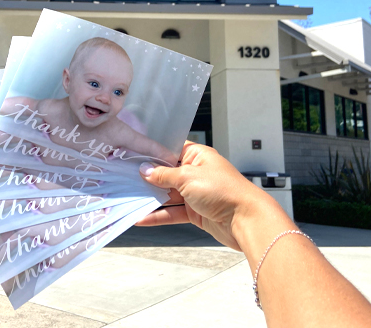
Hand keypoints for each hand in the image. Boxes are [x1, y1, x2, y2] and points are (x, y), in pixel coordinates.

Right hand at [137, 142, 279, 251]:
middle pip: (166, 174)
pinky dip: (158, 215)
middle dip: (147, 177)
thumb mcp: (188, 177)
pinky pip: (172, 212)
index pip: (171, 150)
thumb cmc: (224, 191)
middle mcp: (196, 173)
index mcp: (198, 156)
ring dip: (150, 198)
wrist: (246, 220)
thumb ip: (164, 175)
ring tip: (128, 199)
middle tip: (124, 178)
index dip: (152, 153)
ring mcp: (195, 193)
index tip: (133, 155)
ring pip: (167, 194)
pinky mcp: (195, 212)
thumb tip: (145, 170)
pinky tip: (142, 218)